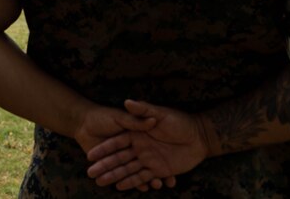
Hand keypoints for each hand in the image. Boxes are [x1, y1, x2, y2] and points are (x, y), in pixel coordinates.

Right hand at [87, 100, 208, 190]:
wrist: (199, 136)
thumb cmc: (179, 121)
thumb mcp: (160, 113)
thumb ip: (143, 110)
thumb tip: (127, 101)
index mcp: (136, 133)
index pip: (115, 143)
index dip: (103, 149)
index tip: (90, 155)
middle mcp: (139, 147)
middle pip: (118, 158)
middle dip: (104, 166)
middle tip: (91, 174)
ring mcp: (148, 159)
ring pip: (127, 170)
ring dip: (114, 176)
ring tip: (101, 183)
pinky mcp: (158, 169)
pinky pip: (142, 177)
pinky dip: (132, 183)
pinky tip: (120, 187)